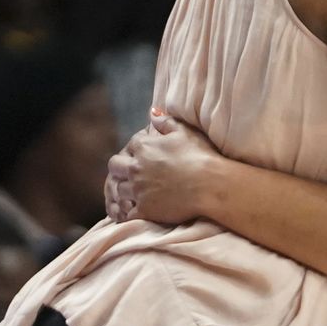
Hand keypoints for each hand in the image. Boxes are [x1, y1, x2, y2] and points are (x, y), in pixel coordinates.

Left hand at [105, 112, 220, 224]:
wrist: (212, 185)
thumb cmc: (201, 156)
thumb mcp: (185, 132)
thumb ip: (166, 121)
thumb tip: (152, 112)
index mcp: (144, 147)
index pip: (131, 144)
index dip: (138, 148)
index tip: (146, 153)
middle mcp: (136, 168)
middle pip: (114, 167)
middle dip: (120, 168)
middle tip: (132, 172)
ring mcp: (138, 190)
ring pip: (118, 190)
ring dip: (124, 190)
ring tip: (133, 192)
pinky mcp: (144, 210)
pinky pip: (127, 213)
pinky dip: (128, 212)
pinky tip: (135, 211)